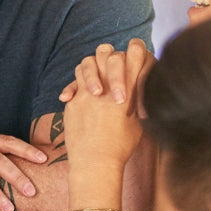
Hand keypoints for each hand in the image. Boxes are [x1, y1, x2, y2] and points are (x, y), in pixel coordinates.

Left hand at [63, 42, 153, 169]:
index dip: (136, 48)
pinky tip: (86, 96)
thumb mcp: (137, 120)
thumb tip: (136, 86)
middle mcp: (108, 87)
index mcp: (130, 89)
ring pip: (87, 63)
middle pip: (107, 52)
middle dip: (111, 55)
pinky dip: (79, 86)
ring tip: (99, 82)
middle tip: (113, 64)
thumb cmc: (121, 145)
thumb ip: (136, 99)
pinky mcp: (73, 101)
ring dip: (93, 68)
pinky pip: (74, 83)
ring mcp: (87, 92)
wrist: (96, 162)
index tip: (135, 50)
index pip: (135, 54)